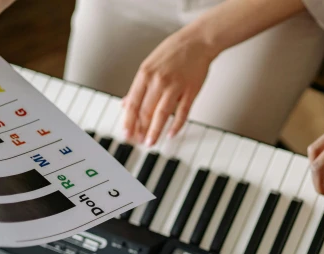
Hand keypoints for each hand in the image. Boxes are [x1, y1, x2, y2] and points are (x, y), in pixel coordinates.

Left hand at [122, 29, 215, 145]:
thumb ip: (138, 87)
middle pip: (146, 111)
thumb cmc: (174, 51)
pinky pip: (182, 113)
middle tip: (138, 141)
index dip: (129, 121)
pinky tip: (171, 133)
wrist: (197, 42)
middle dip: (141, 129)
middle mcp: (159, 81)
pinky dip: (176, 125)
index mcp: (145, 74)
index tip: (126, 133)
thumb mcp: (149, 65)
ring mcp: (175, 87)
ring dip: (155, 131)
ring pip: (162, 115)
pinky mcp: (190, 91)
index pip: (133, 103)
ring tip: (151, 142)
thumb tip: (127, 104)